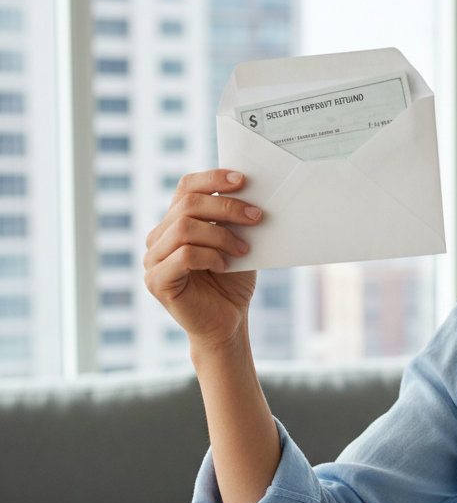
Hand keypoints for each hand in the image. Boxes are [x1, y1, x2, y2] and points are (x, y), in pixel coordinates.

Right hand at [144, 170, 261, 350]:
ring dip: (221, 235)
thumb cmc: (232, 284)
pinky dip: (210, 256)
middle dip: (226, 207)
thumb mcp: (237, 245)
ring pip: (184, 228)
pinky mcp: (157, 282)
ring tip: (244, 249)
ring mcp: (153, 259)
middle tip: (257, 216)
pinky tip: (225, 266)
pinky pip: (184, 256)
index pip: (186, 188)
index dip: (212, 178)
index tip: (242, 179)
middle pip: (187, 205)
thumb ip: (235, 222)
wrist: (228, 323)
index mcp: (174, 223)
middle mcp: (158, 238)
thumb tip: (251, 194)